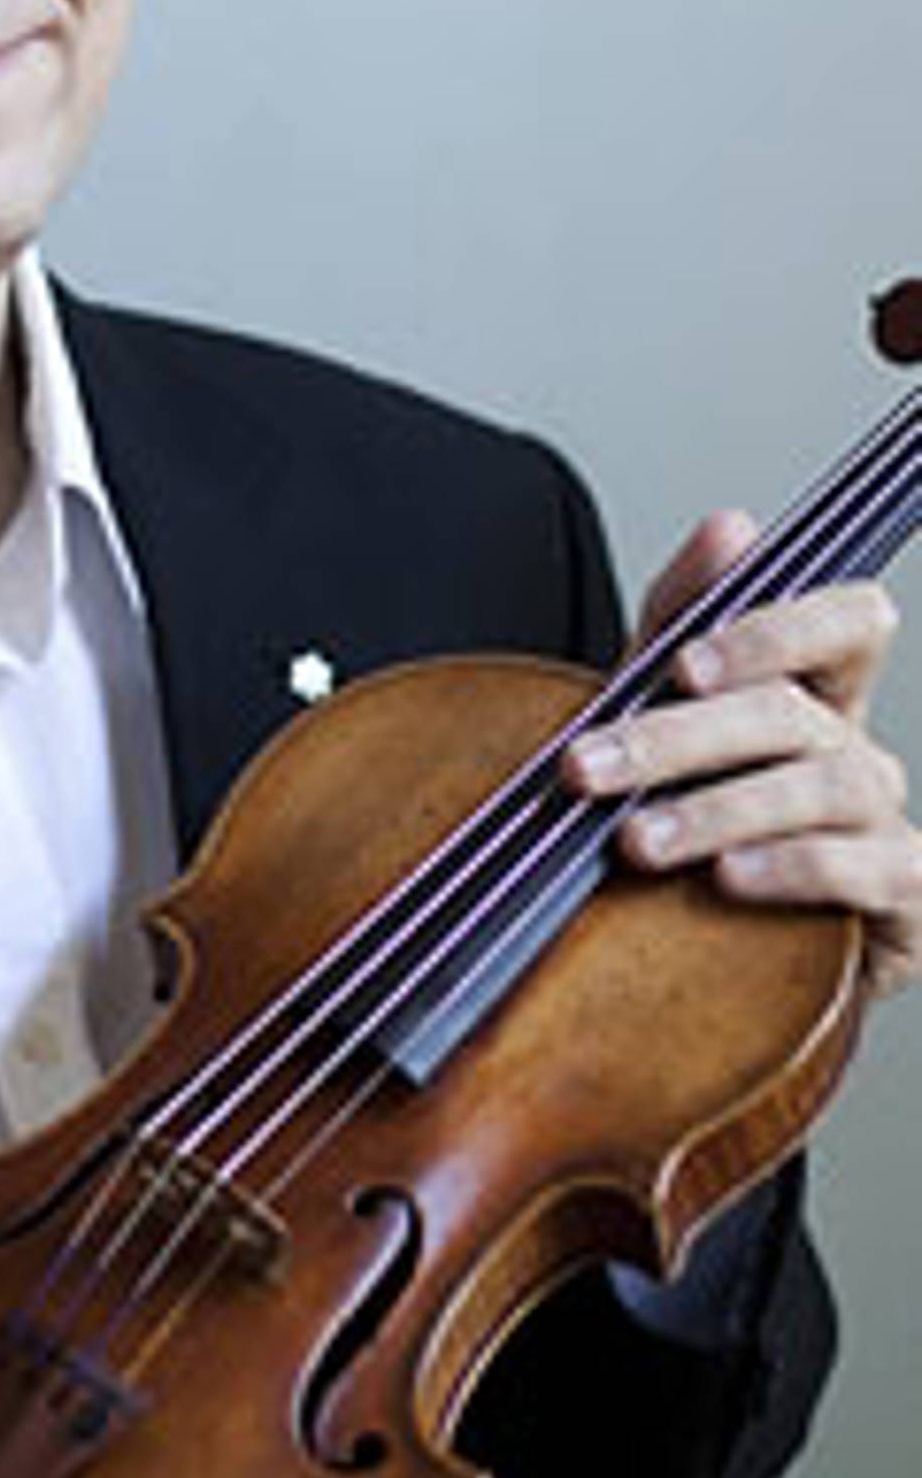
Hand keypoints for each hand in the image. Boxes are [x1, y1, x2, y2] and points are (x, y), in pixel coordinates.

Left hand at [565, 510, 921, 998]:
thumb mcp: (660, 711)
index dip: (778, 631)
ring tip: (635, 840)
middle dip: (679, 737)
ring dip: (718, 808)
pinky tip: (728, 878)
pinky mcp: (907, 899)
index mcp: (811, 694)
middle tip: (587, 766)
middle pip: (795, 712)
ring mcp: (886, 825)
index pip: (849, 620)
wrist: (703, 953)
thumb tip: (732, 524)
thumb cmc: (684, 815)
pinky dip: (796, 869)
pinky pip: (872, 870)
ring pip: (826, 787)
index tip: (682, 665)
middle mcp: (855, 752)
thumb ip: (683, 618)